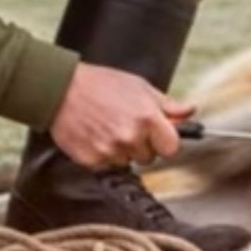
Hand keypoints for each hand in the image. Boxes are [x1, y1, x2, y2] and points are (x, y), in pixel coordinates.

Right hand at [49, 62, 192, 167]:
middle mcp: (130, 137)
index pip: (172, 148)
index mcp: (147, 118)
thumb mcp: (140, 87)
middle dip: (142, 145)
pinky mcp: (91, 160)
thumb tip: (189, 112)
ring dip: (122, 152)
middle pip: (149, 158)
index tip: (158, 136)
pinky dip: (102, 156)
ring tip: (108, 129)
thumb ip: (168, 105)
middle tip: (126, 126)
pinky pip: (106, 167)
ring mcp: (110, 151)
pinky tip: (96, 136)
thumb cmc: (100, 84)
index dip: (165, 142)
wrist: (61, 89)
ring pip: (127, 163)